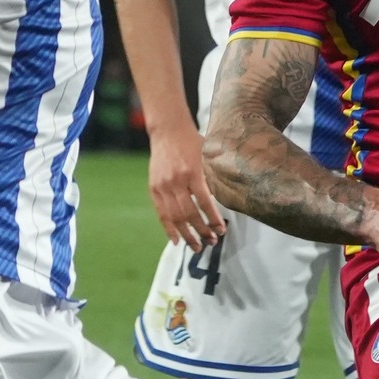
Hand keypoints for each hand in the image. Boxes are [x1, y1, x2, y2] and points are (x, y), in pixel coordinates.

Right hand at [148, 124, 226, 251]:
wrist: (168, 131)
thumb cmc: (193, 143)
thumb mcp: (207, 156)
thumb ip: (213, 177)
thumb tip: (223, 202)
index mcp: (192, 172)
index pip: (205, 202)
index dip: (213, 220)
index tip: (221, 231)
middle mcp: (176, 181)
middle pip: (189, 213)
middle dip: (201, 231)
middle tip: (211, 242)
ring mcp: (163, 186)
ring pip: (175, 217)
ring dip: (187, 235)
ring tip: (197, 247)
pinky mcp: (154, 188)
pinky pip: (161, 213)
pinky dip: (169, 229)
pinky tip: (177, 240)